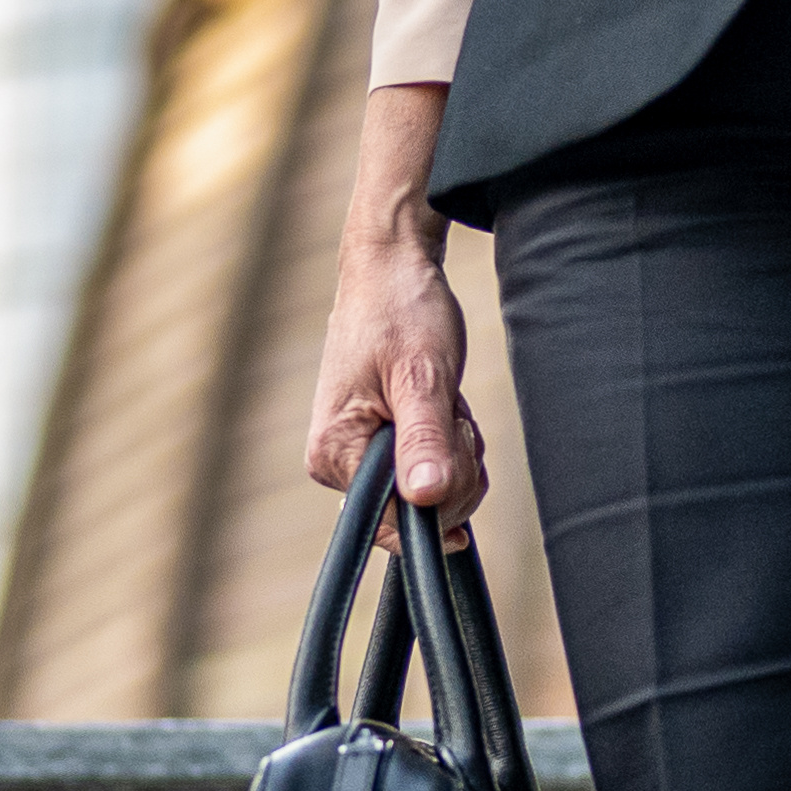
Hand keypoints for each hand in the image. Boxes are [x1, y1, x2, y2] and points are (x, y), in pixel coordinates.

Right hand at [298, 81, 492, 523]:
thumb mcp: (421, 375)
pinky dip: (451, 440)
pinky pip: (433, 469)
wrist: (393, 269)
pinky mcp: (382, 444)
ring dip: (456, 448)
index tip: (453, 442)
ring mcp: (360, 454)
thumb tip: (426, 498)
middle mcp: (338, 463)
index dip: (440, 498)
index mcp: (334, 454)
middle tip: (446, 406)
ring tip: (442, 397)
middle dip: (454, 463)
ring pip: (434, 490)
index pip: (394, 522)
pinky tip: (442, 403)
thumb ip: (424, 439)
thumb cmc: (400, 311)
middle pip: (419, 510)